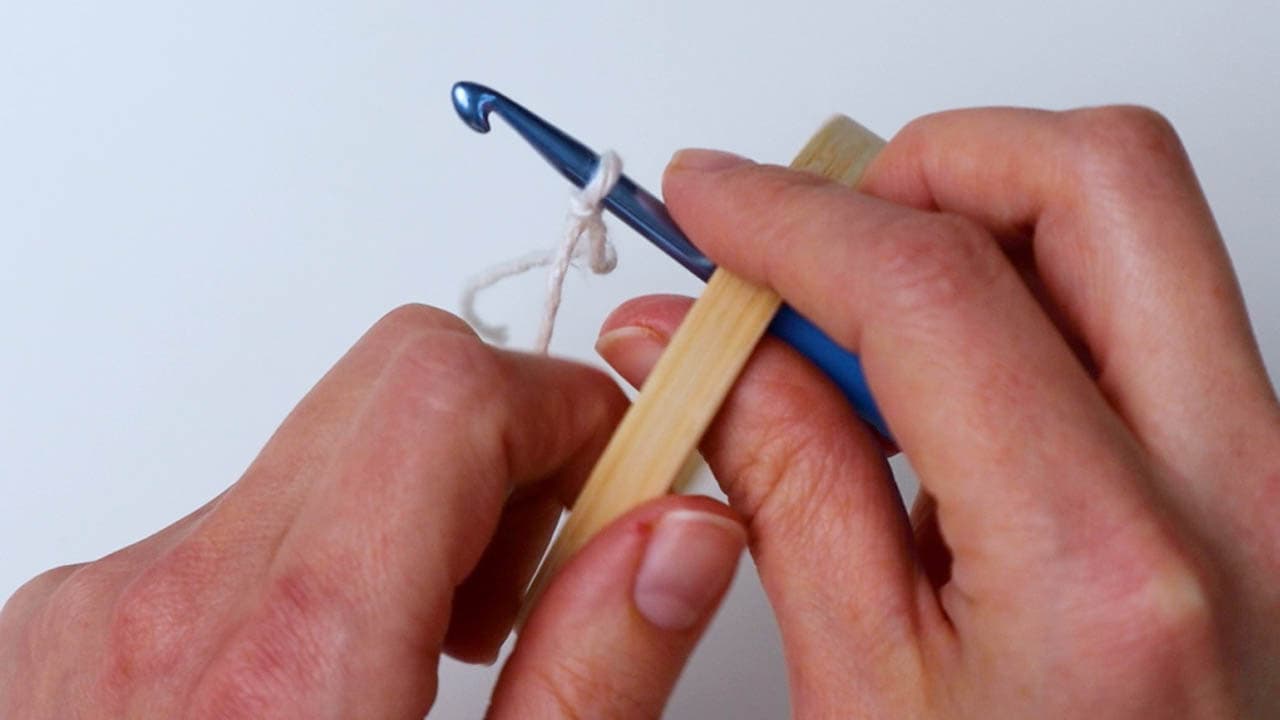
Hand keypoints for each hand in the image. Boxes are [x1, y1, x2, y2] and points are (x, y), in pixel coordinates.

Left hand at [0, 305, 747, 718]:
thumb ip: (595, 673)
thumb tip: (681, 535)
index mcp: (291, 656)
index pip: (446, 389)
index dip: (566, 410)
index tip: (623, 477)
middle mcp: (173, 597)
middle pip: (389, 389)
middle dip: (509, 449)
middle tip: (549, 576)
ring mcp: (104, 604)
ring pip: (322, 444)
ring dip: (422, 503)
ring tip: (451, 644)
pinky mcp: (76, 621)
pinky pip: (248, 515)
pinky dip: (336, 552)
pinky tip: (352, 671)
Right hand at [595, 107, 1279, 716]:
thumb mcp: (863, 699)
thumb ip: (785, 485)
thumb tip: (701, 344)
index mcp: (1110, 568)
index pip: (932, 284)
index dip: (790, 215)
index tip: (709, 201)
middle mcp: (1244, 496)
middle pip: (1097, 180)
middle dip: (924, 164)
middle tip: (814, 235)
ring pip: (1134, 232)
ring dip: (975, 226)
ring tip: (855, 324)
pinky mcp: (1270, 486)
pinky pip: (1150, 318)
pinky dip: (1027, 300)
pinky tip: (938, 391)